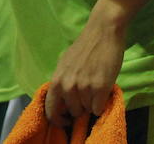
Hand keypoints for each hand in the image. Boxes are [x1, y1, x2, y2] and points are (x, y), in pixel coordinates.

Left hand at [46, 5, 126, 124]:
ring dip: (92, 102)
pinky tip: (103, 89)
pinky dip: (102, 103)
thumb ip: (62, 82)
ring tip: (96, 85)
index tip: (64, 120)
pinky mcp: (100, 88)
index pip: (50, 109)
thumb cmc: (84, 48)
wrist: (102, 32)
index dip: (57, 118)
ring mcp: (83, 87)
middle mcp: (67, 86)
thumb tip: (62, 101)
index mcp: (56, 80)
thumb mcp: (65, 64)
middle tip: (86, 94)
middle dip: (80, 107)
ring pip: (88, 110)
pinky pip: (98, 108)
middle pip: (73, 111)